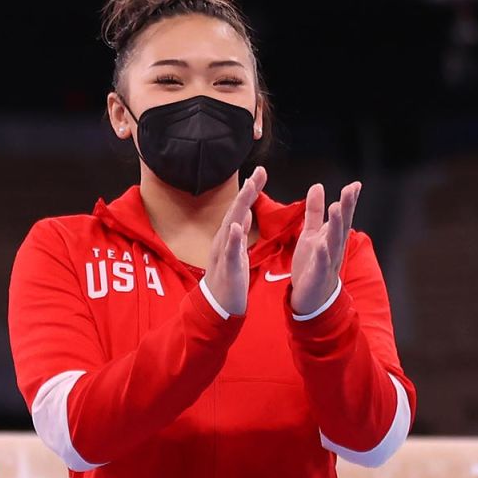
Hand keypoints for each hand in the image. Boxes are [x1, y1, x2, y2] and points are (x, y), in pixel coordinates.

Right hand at [203, 166, 267, 315]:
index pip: (240, 208)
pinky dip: (233, 239)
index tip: (260, 172)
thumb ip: (239, 231)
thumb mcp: (236, 250)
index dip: (250, 190)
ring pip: (231, 226)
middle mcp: (224, 240)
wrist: (217, 306)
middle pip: (236, 211)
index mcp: (229, 236)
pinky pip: (230, 252)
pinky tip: (237, 227)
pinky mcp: (228, 269)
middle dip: (247, 191)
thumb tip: (243, 210)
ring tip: (249, 189)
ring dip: (240, 207)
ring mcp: (224, 253)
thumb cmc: (228, 278)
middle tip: (258, 172)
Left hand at [290, 181, 361, 315]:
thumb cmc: (312, 263)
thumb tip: (318, 185)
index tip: (355, 184)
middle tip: (350, 190)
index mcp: (332, 237)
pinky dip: (321, 254)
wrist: (311, 298)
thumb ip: (315, 212)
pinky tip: (321, 245)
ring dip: (336, 225)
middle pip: (342, 226)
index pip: (343, 216)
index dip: (349, 201)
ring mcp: (327, 262)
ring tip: (336, 207)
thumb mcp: (311, 233)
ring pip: (334, 242)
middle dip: (346, 208)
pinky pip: (320, 264)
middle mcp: (334, 248)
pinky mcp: (317, 276)